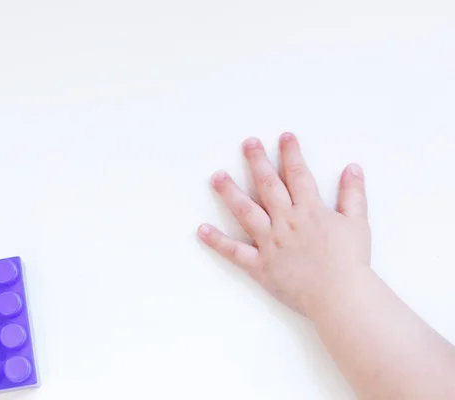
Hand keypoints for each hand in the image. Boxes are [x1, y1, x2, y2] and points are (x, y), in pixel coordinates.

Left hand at [198, 133, 370, 315]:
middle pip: (268, 185)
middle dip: (257, 161)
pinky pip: (235, 252)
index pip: (298, 174)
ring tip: (216, 176)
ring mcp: (269, 242)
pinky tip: (202, 229)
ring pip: (245, 211)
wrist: (340, 296)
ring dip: (229, 192)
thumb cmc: (351, 261)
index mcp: (309, 210)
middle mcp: (286, 221)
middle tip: (247, 143)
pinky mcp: (259, 265)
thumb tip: (352, 168)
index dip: (291, 153)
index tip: (284, 137)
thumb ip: (353, 194)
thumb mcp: (358, 223)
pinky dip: (217, 241)